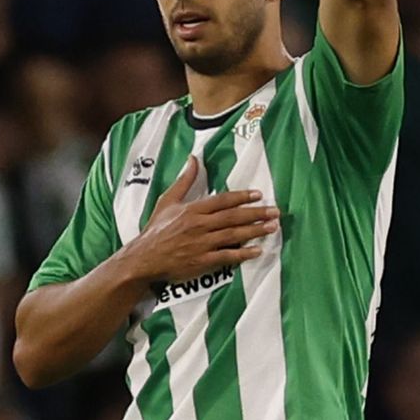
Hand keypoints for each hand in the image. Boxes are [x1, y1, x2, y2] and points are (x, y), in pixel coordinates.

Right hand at [122, 157, 278, 282]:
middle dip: (256, 213)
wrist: (144, 258)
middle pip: (233, 217)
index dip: (242, 197)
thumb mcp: (167, 201)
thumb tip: (193, 158)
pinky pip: (227, 256)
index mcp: (193, 209)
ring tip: (272, 227)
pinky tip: (257, 251)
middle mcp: (200, 225)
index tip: (259, 194)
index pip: (222, 200)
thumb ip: (184, 180)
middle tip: (275, 212)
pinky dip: (243, 254)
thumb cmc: (156, 229)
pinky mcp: (202, 261)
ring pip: (233, 235)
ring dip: (255, 231)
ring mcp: (202, 244)